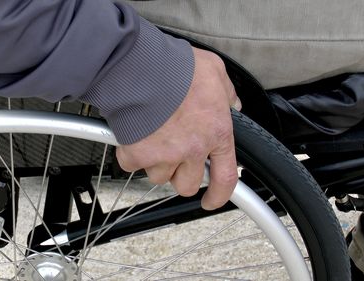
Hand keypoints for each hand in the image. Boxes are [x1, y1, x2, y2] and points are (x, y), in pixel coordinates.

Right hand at [116, 47, 240, 209]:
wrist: (142, 68)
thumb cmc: (178, 68)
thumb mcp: (214, 72)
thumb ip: (226, 92)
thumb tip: (232, 102)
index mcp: (216, 133)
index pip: (225, 177)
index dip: (219, 195)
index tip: (211, 200)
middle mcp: (193, 150)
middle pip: (187, 185)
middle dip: (179, 175)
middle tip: (172, 156)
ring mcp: (165, 155)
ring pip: (159, 176)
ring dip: (155, 162)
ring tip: (151, 137)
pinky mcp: (138, 155)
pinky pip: (133, 165)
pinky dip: (131, 153)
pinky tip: (133, 134)